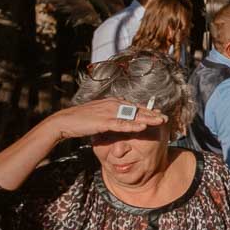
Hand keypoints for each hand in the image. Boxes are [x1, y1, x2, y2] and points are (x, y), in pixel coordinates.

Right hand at [50, 98, 167, 140]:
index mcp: (112, 102)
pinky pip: (121, 124)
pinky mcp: (103, 121)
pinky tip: (142, 127)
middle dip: (152, 114)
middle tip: (165, 118)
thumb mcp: (98, 116)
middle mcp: (113, 104)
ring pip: (132, 116)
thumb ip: (110, 116)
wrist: (64, 121)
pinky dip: (132, 126)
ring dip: (147, 119)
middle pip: (137, 109)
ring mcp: (108, 112)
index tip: (158, 113)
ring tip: (160, 121)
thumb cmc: (80, 120)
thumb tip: (118, 120)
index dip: (147, 110)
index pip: (133, 106)